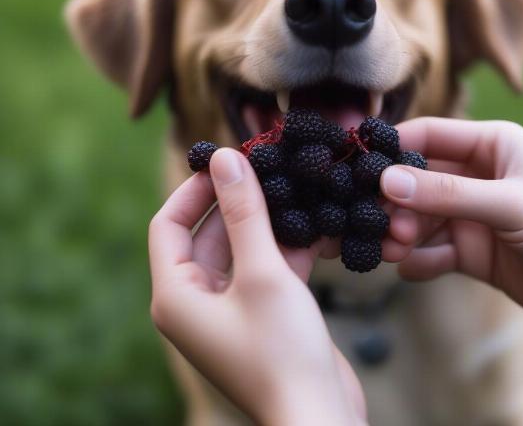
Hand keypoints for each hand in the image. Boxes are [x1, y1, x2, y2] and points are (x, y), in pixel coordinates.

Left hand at [149, 148, 365, 425]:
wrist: (318, 416)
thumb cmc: (283, 349)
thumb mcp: (262, 271)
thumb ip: (243, 212)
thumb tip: (224, 157)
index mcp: (175, 295)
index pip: (169, 224)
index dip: (194, 189)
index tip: (225, 161)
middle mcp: (194, 303)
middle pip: (207, 235)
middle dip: (236, 203)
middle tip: (265, 169)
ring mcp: (227, 310)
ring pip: (240, 251)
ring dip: (265, 225)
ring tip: (291, 192)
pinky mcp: (258, 316)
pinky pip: (262, 270)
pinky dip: (282, 251)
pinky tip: (311, 231)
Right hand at [380, 117, 522, 324]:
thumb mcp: (510, 205)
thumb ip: (448, 195)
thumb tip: (387, 181)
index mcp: (489, 147)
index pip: (428, 137)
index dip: (392, 149)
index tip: (358, 167)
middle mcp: (475, 176)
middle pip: (416, 182)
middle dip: (394, 203)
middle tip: (379, 224)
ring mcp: (471, 215)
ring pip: (420, 219)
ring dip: (402, 234)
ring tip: (391, 250)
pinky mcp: (471, 250)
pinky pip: (433, 251)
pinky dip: (418, 260)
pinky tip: (409, 268)